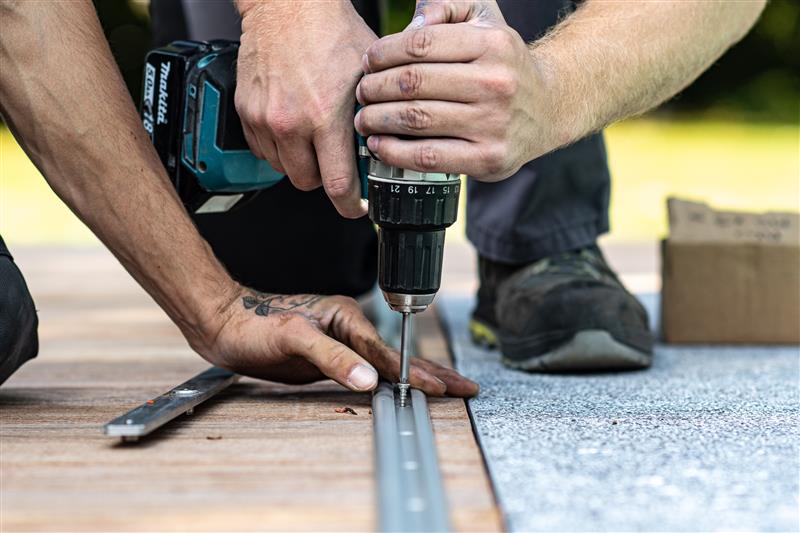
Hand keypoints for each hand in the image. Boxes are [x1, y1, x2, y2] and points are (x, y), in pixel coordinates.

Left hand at [197, 287, 478, 396]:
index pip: (385, 352)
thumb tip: (370, 381)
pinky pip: (370, 369)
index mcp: (345, 317)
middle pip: (398, 354)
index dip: (413, 372)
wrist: (228, 325)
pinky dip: (394, 379)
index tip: (440, 387)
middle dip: (433, 372)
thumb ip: (332, 359)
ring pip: (387, 363)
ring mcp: (343, 342)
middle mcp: (348, 327)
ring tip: (450, 387)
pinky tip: (406, 386)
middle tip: (466, 387)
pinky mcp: (334, 356)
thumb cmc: (256, 326)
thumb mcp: (293, 339)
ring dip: (420, 376)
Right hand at [234, 1, 374, 217]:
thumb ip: (375, 119)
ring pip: (283, 168)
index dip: (350, 205)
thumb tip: (383, 151)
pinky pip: (262, 150)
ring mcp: (264, 119)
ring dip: (299, 162)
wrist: (288, 6)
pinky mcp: (246, 112)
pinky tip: (292, 125)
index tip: (356, 207)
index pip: (337, 185)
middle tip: (334, 161)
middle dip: (323, 178)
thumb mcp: (369, 78)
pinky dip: (277, 146)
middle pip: (307, 183)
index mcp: (325, 117)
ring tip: (312, 136)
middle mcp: (291, 123)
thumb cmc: (331, 32)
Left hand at [355, 0, 559, 181]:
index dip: (384, 53)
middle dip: (375, 87)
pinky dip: (395, 152)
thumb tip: (413, 21)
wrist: (549, 108)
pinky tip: (380, 145)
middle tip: (362, 92)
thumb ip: (449, 8)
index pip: (421, 44)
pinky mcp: (487, 159)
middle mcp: (496, 84)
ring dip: (378, 119)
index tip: (368, 61)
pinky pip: (428, 157)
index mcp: (493, 44)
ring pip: (416, 120)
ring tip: (364, 118)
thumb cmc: (505, 65)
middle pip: (413, 83)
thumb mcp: (487, 21)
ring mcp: (493, 124)